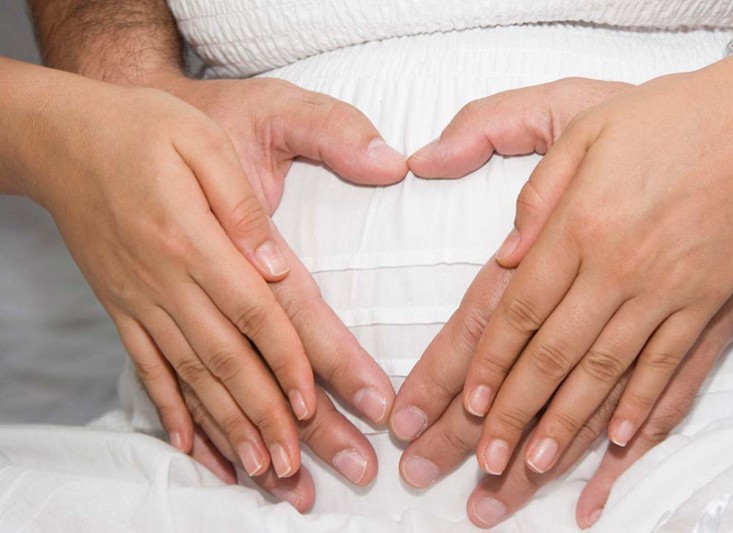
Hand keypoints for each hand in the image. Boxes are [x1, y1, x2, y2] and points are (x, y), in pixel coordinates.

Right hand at [16, 70, 316, 478]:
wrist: (60, 137)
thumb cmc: (140, 128)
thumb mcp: (200, 141)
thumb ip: (242, 205)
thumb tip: (277, 265)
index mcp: (191, 239)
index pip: (252, 312)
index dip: (286, 361)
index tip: (313, 404)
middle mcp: (163, 281)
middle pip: (224, 360)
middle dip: (265, 416)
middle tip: (296, 467)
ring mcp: (138, 300)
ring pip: (189, 376)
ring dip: (228, 427)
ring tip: (262, 471)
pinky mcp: (121, 306)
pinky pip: (145, 367)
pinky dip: (169, 410)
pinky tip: (189, 446)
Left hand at [456, 38, 732, 479]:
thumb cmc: (663, 122)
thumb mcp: (584, 132)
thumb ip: (537, 194)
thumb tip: (506, 254)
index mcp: (578, 225)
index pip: (521, 309)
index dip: (491, 360)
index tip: (469, 401)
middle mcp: (617, 267)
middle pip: (555, 353)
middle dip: (516, 411)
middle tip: (487, 461)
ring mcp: (664, 291)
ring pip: (605, 371)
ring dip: (568, 423)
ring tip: (535, 466)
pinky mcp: (704, 302)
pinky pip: (667, 365)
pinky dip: (639, 406)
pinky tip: (615, 440)